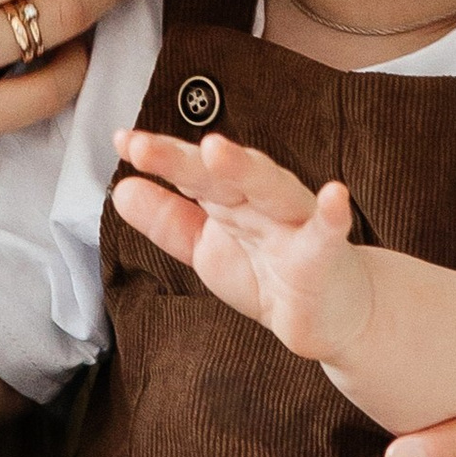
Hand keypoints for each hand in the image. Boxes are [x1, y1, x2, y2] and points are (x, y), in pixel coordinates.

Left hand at [111, 127, 371, 363]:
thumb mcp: (207, 250)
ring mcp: (296, 225)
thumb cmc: (272, 273)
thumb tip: (122, 188)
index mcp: (231, 200)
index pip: (191, 173)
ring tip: (216, 149)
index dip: (159, 158)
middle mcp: (261, 202)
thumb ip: (168, 221)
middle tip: (144, 147)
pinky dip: (332, 213)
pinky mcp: (325, 256)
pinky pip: (329, 233)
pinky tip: (333, 195)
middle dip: (182, 159)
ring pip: (271, 189)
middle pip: (221, 175)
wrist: (332, 315)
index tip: (122, 141)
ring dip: (245, 168)